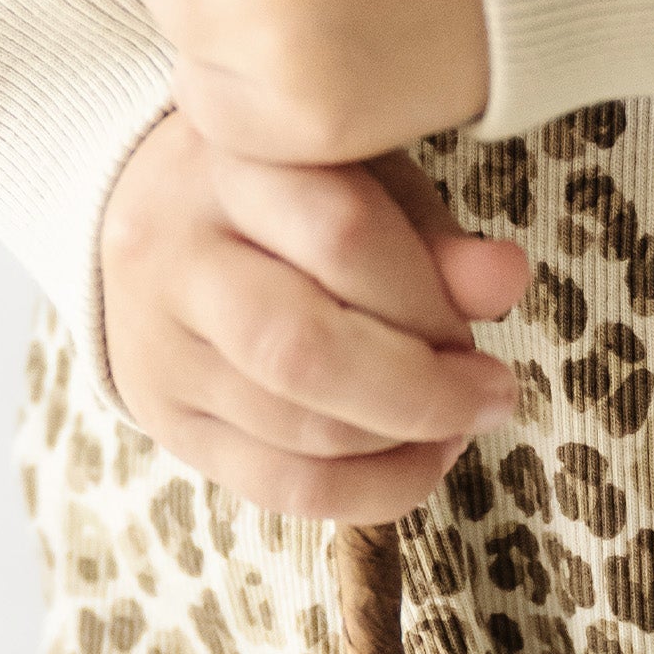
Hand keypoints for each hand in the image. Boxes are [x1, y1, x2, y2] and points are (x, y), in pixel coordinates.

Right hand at [98, 107, 530, 522]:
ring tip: (457, 422)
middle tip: (490, 394)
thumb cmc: (282, 188)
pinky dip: (366, 491)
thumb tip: (506, 280)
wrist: (147, 215)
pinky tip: (415, 462)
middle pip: (302, 347)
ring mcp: (159, 347)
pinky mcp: (164, 420)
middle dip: (419, 390)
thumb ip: (429, 232)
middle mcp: (178, 255)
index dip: (428, 298)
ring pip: (295, 427)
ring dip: (402, 443)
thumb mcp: (358, 175)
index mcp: (231, 161)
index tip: (480, 324)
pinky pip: (275, 485)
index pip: (340, 236)